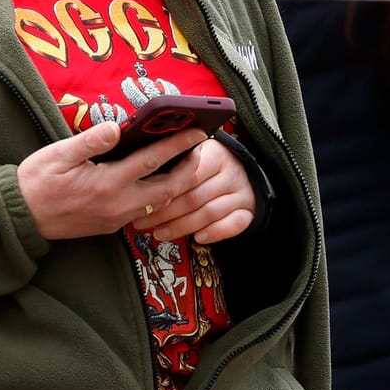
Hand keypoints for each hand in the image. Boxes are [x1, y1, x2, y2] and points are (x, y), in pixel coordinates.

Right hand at [16, 122, 207, 241]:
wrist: (20, 217)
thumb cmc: (36, 182)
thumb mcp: (58, 155)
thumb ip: (90, 142)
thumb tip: (117, 127)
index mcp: (107, 183)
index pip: (152, 160)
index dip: (178, 145)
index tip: (197, 131)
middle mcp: (118, 204)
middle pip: (169, 188)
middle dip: (189, 168)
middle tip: (198, 147)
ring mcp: (116, 218)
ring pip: (160, 204)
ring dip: (177, 184)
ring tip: (184, 163)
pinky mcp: (111, 226)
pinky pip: (145, 212)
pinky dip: (159, 197)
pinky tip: (159, 181)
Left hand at [139, 137, 256, 244]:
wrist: (243, 170)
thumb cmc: (208, 163)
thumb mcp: (194, 152)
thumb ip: (174, 159)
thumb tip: (140, 167)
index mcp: (215, 154)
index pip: (188, 175)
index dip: (164, 192)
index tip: (142, 202)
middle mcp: (231, 173)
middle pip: (195, 198)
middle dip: (165, 213)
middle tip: (142, 222)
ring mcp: (242, 193)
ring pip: (209, 214)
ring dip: (181, 226)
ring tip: (159, 233)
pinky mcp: (249, 211)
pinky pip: (233, 225)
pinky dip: (215, 233)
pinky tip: (197, 238)